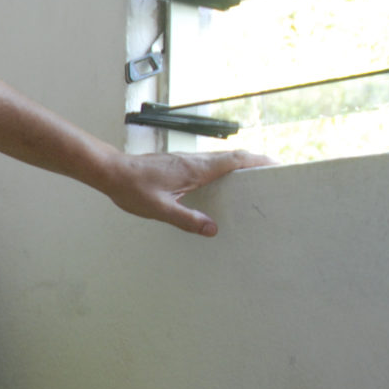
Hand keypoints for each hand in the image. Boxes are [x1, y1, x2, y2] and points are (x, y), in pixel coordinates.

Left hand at [104, 150, 274, 236]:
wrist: (111, 170)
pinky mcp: (178, 164)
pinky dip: (222, 170)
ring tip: (253, 182)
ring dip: (239, 166)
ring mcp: (186, 160)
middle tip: (273, 176)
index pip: (235, 160)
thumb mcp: (160, 209)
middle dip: (255, 164)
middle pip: (233, 158)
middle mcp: (194, 160)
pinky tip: (220, 185)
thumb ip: (186, 219)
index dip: (258, 161)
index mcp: (196, 168)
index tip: (277, 165)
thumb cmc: (132, 187)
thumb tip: (212, 229)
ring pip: (220, 160)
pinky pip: (207, 165)